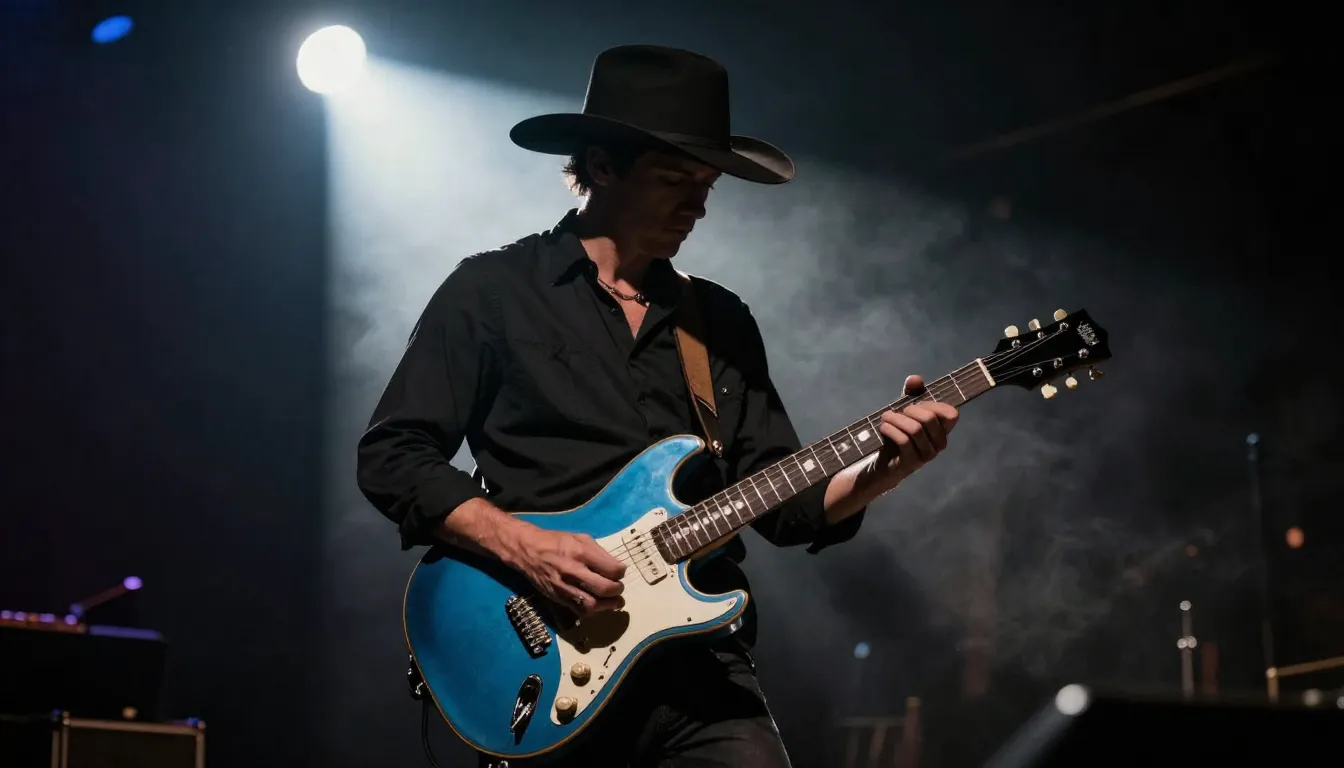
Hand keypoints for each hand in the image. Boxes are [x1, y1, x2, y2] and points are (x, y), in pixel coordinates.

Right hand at [498, 523, 627, 615]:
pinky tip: (598, 605)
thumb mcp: (580, 538)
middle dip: (617, 590)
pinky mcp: (558, 598)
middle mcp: (573, 571)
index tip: (620, 572)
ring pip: (593, 605)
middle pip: (604, 589)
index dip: (621, 572)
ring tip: (614, 602)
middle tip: (619, 588)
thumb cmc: (556, 542)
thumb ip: (599, 553)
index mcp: (581, 553)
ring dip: (608, 606)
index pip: (611, 569)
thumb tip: (616, 567)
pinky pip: (579, 611)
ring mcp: (565, 587)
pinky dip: (593, 611)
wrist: (528, 551)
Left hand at [871, 374, 959, 487]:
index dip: (934, 405)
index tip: (917, 404)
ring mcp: (926, 455)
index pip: (951, 414)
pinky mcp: (911, 463)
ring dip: (896, 419)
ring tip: (885, 417)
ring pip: (915, 429)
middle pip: (929, 418)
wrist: (882, 464)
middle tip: (897, 412)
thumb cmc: (897, 435)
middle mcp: (938, 444)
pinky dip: (891, 429)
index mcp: (942, 431)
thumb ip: (911, 394)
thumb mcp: (904, 412)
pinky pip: (903, 441)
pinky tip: (883, 427)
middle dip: (910, 410)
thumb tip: (915, 379)